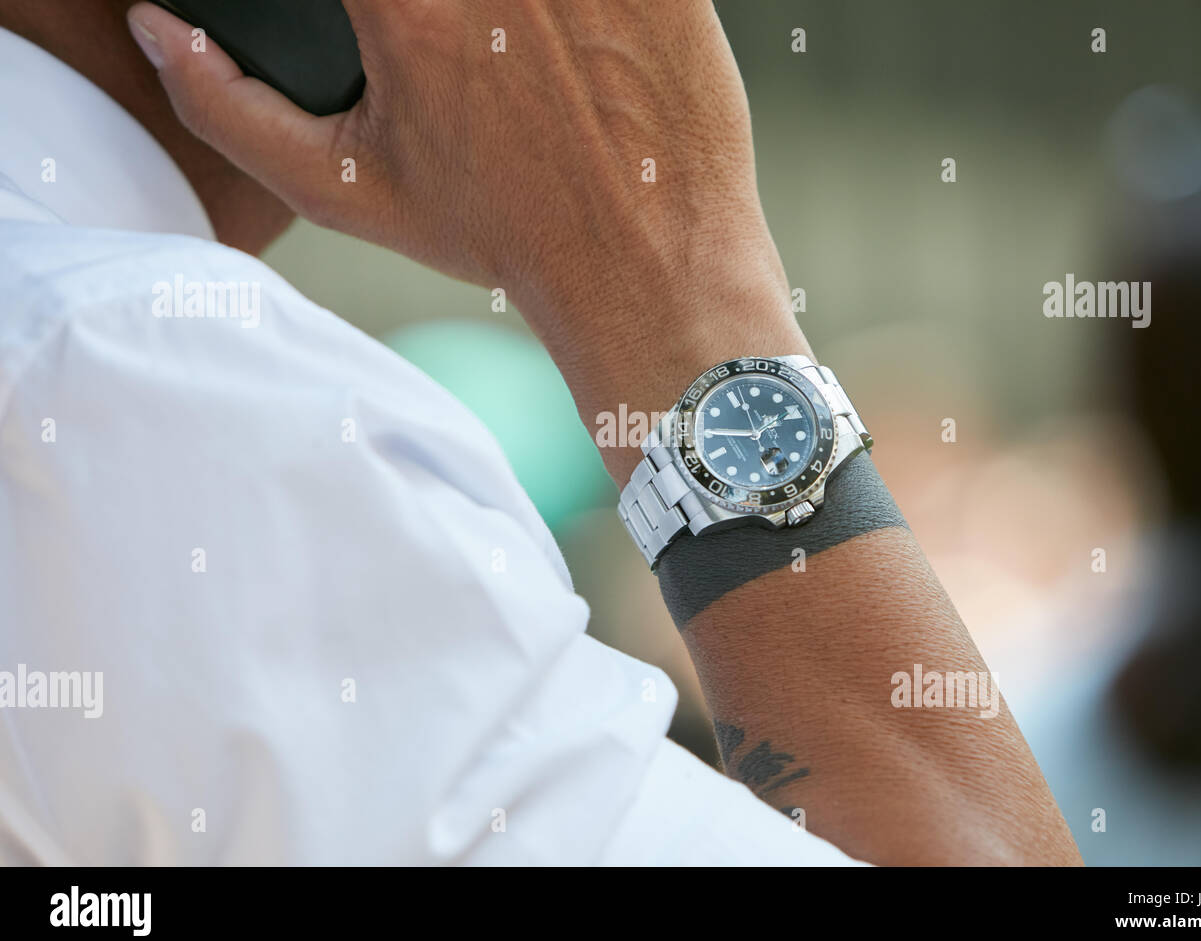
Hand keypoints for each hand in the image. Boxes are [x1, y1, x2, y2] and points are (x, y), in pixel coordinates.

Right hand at [126, 0, 809, 480]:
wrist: (645, 261)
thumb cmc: (506, 233)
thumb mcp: (347, 192)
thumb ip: (231, 109)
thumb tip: (162, 32)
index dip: (364, 5)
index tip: (389, 34)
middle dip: (448, 14)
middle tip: (466, 50)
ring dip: (512, 11)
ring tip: (519, 50)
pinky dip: (579, 7)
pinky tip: (569, 42)